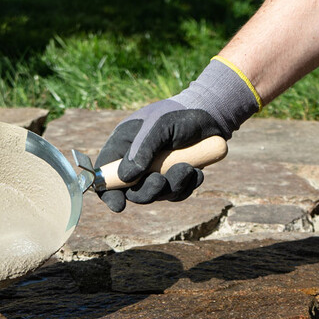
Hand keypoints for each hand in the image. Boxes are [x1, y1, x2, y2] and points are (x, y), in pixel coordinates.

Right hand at [95, 57, 260, 211]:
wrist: (211, 114)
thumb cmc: (179, 114)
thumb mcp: (159, 125)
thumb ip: (142, 149)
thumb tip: (125, 177)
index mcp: (123, 145)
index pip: (107, 173)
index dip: (108, 191)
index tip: (119, 204)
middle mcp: (137, 161)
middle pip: (132, 191)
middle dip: (147, 191)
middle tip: (161, 181)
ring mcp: (156, 171)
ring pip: (156, 194)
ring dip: (172, 186)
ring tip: (187, 168)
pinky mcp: (175, 177)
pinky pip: (176, 194)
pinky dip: (187, 186)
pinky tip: (197, 171)